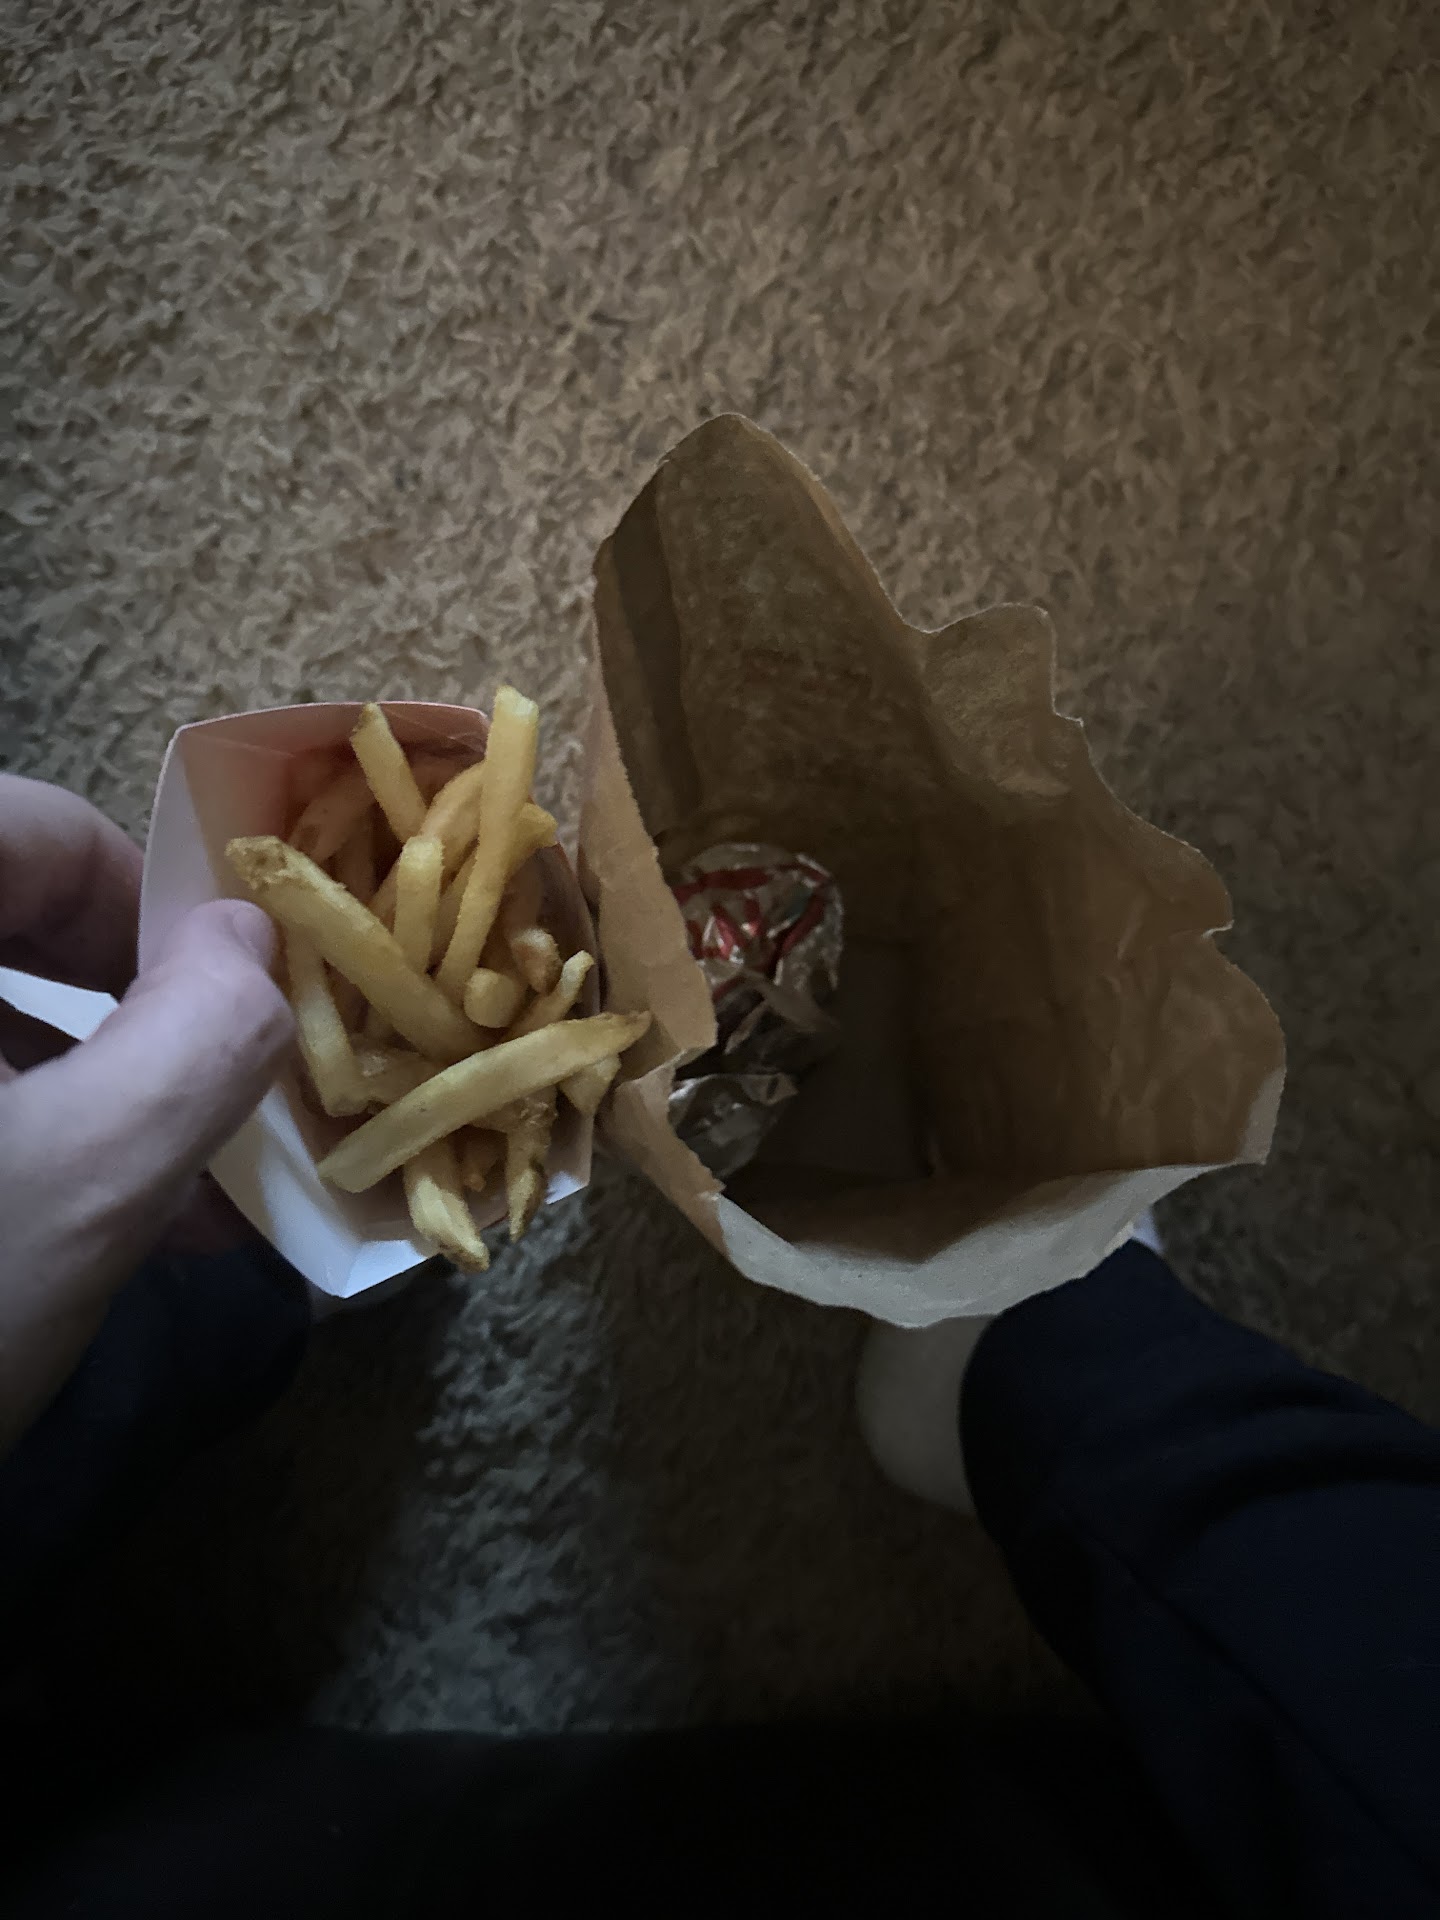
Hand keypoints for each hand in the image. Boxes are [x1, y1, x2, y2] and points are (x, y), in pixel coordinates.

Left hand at [0, 773, 293, 1451]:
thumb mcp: (84, 1185)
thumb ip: (201, 1039)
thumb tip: (252, 938)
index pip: (35, 828)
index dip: (154, 908)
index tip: (232, 1026)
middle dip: (120, 1012)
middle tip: (200, 1114)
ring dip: (69, 1086)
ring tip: (162, 1204)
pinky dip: (7, 1137)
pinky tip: (72, 1234)